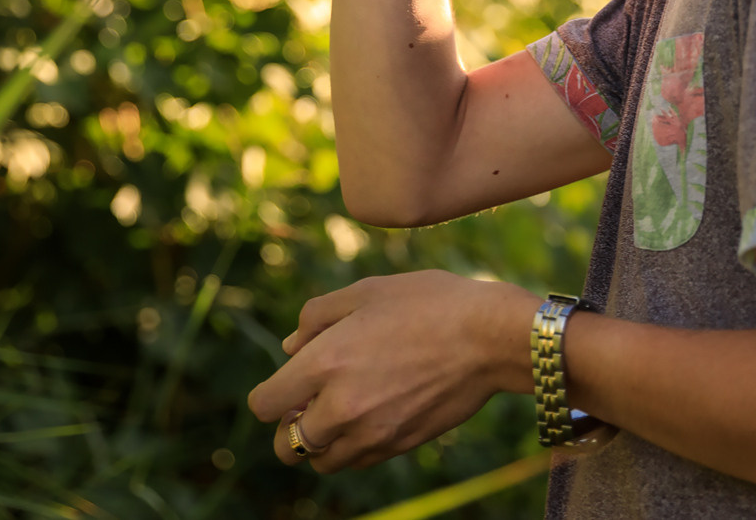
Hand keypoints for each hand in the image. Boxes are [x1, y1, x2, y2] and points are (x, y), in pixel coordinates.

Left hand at [247, 271, 534, 471]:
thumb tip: (290, 346)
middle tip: (308, 405)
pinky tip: (370, 416)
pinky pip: (359, 462)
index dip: (268, 396)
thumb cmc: (428, 303)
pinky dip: (353, 448)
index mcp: (325, 363)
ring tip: (340, 412)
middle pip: (287, 447)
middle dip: (289, 429)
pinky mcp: (400, 445)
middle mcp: (342, 407)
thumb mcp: (366, 292)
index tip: (285, 386)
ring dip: (321, 444)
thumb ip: (317, 317)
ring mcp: (373, 432)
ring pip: (323, 462)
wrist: (489, 337)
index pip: (265, 405)